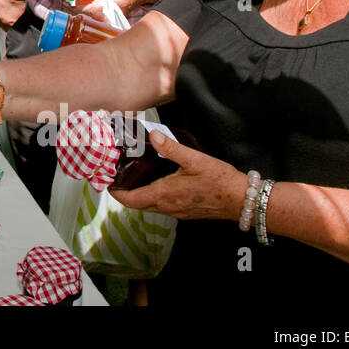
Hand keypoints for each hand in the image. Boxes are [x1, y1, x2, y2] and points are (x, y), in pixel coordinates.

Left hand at [76, 0, 159, 18]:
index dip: (76, 6)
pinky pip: (97, 13)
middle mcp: (114, 12)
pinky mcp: (113, 12)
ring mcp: (114, 14)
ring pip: (92, 15)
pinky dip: (86, 8)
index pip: (91, 10)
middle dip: (73, 7)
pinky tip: (77, 0)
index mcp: (116, 3)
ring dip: (78, 8)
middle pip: (88, 15)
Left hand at [109, 130, 243, 220]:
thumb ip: (171, 148)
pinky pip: (163, 207)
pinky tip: (158, 183)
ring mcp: (177, 212)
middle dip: (125, 193)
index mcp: (164, 195)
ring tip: (134, 178)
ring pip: (150, 207)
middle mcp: (168, 207)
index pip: (130, 200)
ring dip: (139, 196)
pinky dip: (153, 197)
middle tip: (118, 177)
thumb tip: (152, 136)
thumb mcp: (194, 159)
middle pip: (137, 204)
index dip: (116, 192)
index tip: (107, 182)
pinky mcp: (186, 213)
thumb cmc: (219, 181)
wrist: (241, 200)